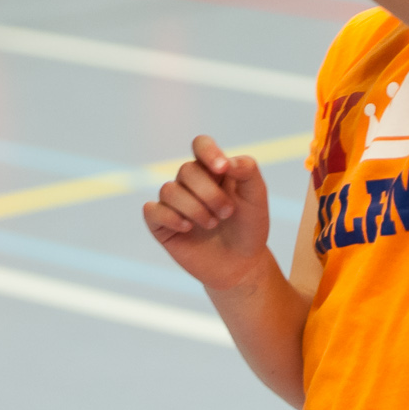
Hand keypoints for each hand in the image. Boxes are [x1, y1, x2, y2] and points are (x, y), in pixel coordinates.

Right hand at [143, 135, 272, 291]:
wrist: (241, 265)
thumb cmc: (249, 227)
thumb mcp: (257, 197)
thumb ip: (247, 170)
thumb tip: (225, 161)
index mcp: (212, 169)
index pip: (200, 144)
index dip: (207, 152)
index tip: (222, 169)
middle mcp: (190, 182)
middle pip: (186, 170)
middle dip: (209, 193)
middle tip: (227, 212)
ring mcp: (173, 202)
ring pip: (168, 190)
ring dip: (194, 209)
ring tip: (213, 224)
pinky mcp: (160, 223)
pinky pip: (152, 210)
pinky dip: (170, 217)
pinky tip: (188, 228)